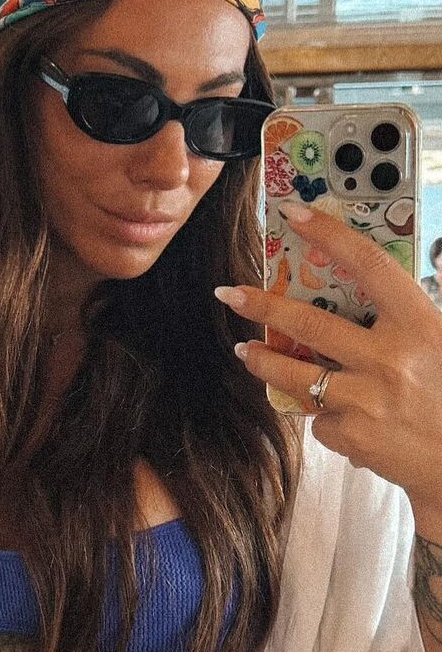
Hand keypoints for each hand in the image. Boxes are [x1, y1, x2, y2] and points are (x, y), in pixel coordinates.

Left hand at [214, 201, 441, 512]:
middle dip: (261, 305)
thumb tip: (420, 266)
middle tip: (229, 293)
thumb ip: (428, 302)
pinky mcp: (350, 436)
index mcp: (420, 326)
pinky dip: (323, 413)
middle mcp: (388, 359)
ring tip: (248, 350)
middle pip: (309, 323)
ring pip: (293, 373)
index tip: (296, 215)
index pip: (369, 266)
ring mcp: (365, 400)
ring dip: (262, 360)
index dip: (330, 235)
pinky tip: (341, 415)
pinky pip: (319, 416)